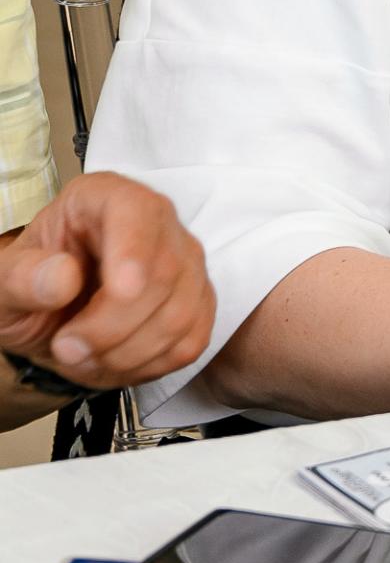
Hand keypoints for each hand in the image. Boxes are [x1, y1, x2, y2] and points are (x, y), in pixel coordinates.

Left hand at [0, 173, 214, 390]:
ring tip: (83, 357)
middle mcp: (153, 222)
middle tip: (66, 348)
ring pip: (180, 313)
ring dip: (127, 352)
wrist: (48, 321)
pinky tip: (116, 360)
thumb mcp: (3, 282)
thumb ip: (22, 277)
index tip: (121, 290)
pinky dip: (150, 364)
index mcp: (102, 198)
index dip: (134, 250)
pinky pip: (190, 340)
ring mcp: (183, 262)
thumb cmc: (30, 288)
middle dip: (113, 326)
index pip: (135, 211)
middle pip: (163, 272)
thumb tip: (62, 277)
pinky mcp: (198, 302)